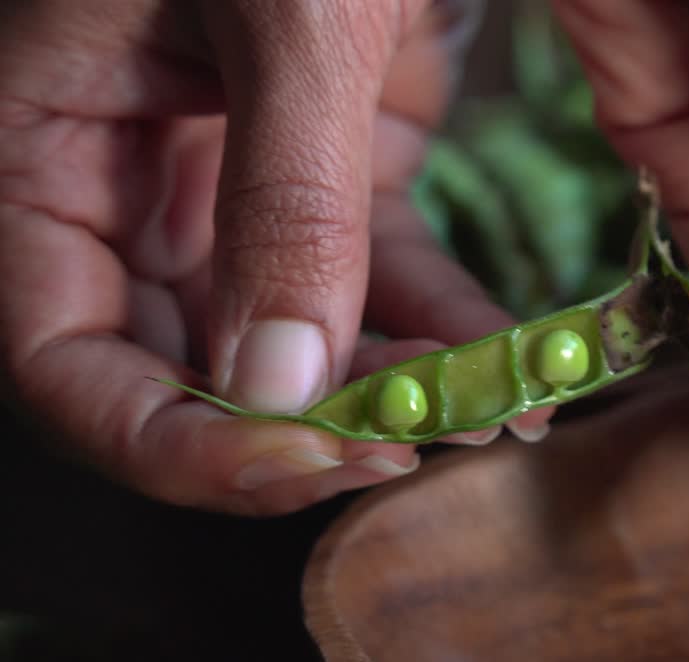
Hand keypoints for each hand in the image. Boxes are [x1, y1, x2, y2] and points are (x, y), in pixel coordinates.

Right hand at [0, 0, 551, 514]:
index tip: (305, 460)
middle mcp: (128, 185)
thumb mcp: (285, 16)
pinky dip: (441, 326)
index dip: (174, 443)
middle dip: (298, 431)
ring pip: (291, 341)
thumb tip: (285, 386)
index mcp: (45, 146)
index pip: (66, 360)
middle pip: (182, 373)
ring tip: (489, 413)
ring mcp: (233, 184)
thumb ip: (283, 197)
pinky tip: (512, 360)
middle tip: (414, 445)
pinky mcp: (332, 169)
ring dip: (386, 391)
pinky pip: (375, 276)